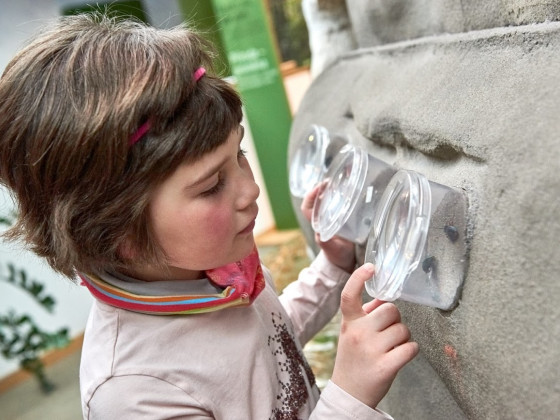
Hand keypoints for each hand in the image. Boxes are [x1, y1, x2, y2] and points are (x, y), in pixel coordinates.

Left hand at [301, 184, 355, 271]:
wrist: (347, 260)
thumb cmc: (339, 255)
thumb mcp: (333, 249)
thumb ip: (327, 242)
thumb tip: (320, 234)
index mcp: (318, 225)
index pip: (307, 207)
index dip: (310, 196)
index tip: (319, 188)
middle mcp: (322, 218)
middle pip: (317, 199)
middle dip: (322, 188)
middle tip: (333, 180)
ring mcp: (331, 217)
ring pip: (327, 199)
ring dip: (332, 189)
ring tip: (341, 181)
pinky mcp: (341, 217)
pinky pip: (338, 203)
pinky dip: (342, 194)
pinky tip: (350, 189)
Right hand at [331, 263, 418, 407]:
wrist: (349, 393)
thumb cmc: (353, 359)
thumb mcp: (352, 333)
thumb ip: (366, 314)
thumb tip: (382, 298)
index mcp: (349, 323)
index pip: (349, 295)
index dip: (359, 278)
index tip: (371, 267)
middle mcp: (358, 333)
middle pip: (391, 309)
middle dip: (395, 320)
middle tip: (388, 333)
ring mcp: (371, 350)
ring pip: (404, 329)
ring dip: (404, 338)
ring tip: (391, 348)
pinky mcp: (385, 367)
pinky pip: (411, 348)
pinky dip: (410, 351)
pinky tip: (400, 356)